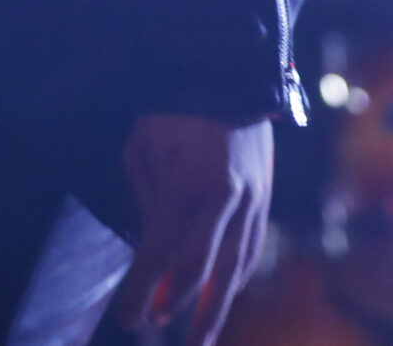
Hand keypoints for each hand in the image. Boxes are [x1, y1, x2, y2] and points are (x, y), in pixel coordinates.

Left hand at [115, 113, 271, 345]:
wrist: (232, 72)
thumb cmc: (174, 108)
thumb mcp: (142, 148)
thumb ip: (146, 201)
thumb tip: (149, 246)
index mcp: (186, 186)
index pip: (159, 255)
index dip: (141, 291)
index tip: (126, 319)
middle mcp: (223, 201)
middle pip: (198, 272)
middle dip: (172, 305)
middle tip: (150, 325)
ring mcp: (251, 201)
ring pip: (233, 269)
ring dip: (212, 307)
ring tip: (195, 337)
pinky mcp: (265, 198)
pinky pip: (251, 250)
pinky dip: (235, 280)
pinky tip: (221, 297)